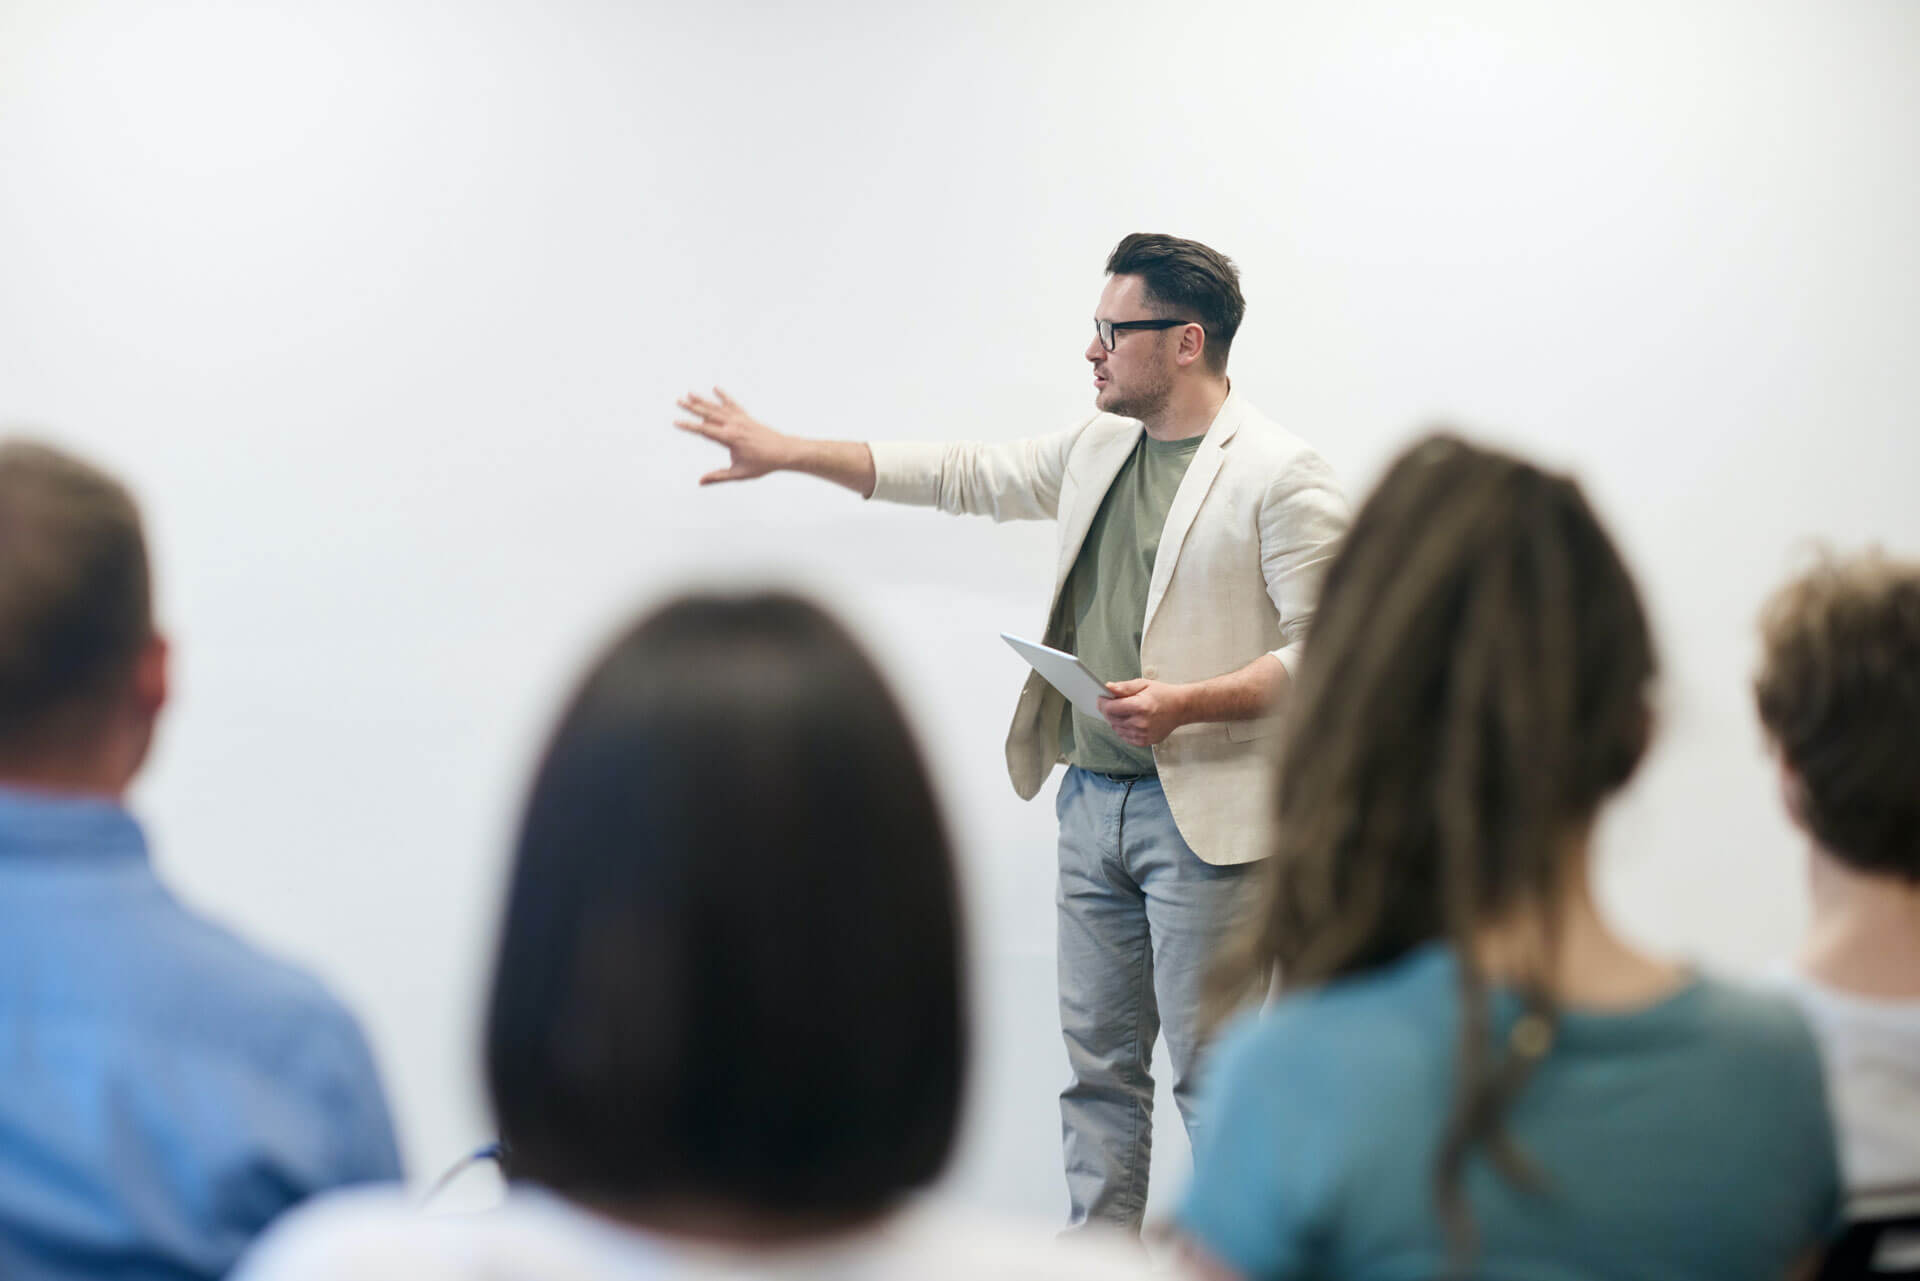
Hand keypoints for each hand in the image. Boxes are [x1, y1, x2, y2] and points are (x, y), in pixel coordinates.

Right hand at [674, 388, 790, 484]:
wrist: (784, 451)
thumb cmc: (763, 463)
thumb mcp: (739, 474)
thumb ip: (718, 477)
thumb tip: (700, 481)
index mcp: (730, 438)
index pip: (704, 430)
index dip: (689, 426)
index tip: (676, 422)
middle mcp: (734, 425)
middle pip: (708, 414)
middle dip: (692, 407)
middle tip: (678, 401)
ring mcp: (741, 419)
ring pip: (718, 407)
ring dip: (703, 400)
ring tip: (690, 393)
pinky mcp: (746, 417)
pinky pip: (733, 404)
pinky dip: (724, 396)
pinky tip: (716, 388)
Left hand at [1098, 679, 1190, 746]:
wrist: (1181, 708)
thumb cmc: (1162, 694)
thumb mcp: (1144, 684)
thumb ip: (1124, 687)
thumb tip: (1107, 687)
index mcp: (1140, 706)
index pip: (1110, 708)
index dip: (1102, 703)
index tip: (1101, 698)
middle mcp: (1141, 723)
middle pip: (1111, 719)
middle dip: (1108, 710)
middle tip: (1112, 703)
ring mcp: (1143, 734)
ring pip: (1116, 729)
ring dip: (1115, 720)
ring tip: (1124, 711)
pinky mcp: (1145, 741)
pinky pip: (1124, 737)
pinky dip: (1123, 728)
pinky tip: (1130, 720)